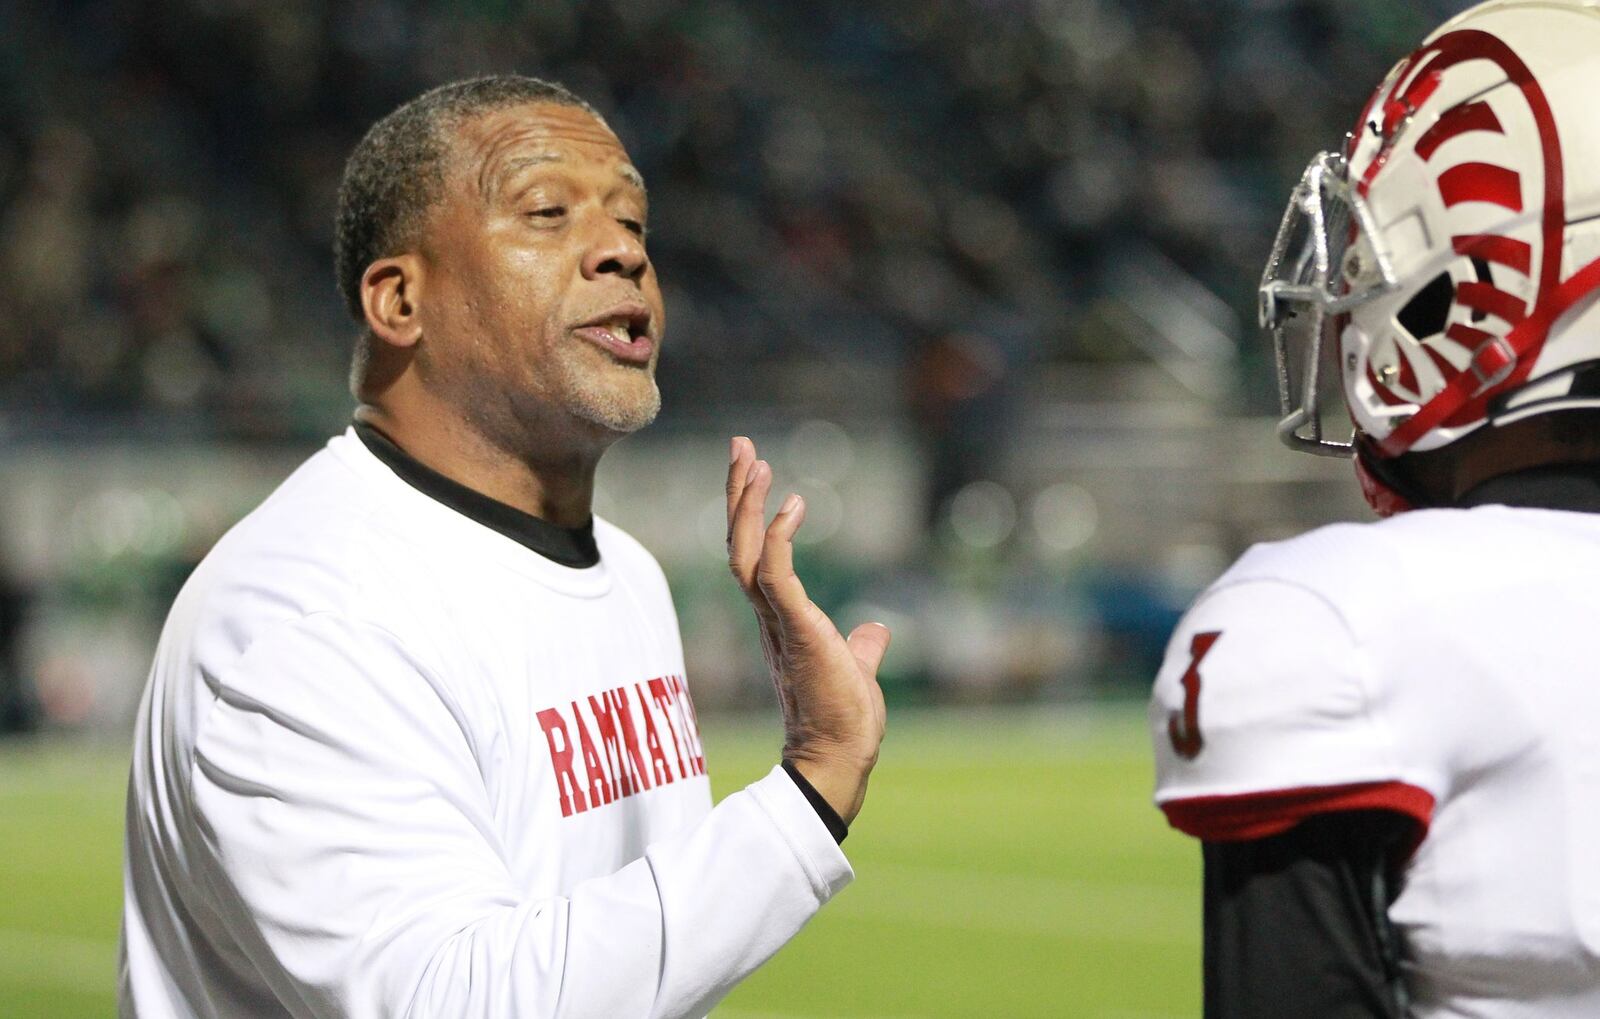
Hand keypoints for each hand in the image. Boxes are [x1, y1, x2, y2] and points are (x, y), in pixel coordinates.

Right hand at [726, 436, 889, 824]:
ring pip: (746, 552)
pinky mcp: (793, 627)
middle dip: (740, 492)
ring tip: (754, 459)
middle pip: (740, 542)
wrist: (840, 757)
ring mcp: (776, 621)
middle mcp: (767, 615)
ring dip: (748, 504)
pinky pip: (776, 574)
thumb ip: (862, 646)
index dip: (752, 512)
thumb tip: (875, 632)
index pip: (756, 555)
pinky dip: (779, 537)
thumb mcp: (855, 667)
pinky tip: (792, 503)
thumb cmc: (843, 720)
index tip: (759, 471)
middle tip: (742, 445)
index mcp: (779, 618)